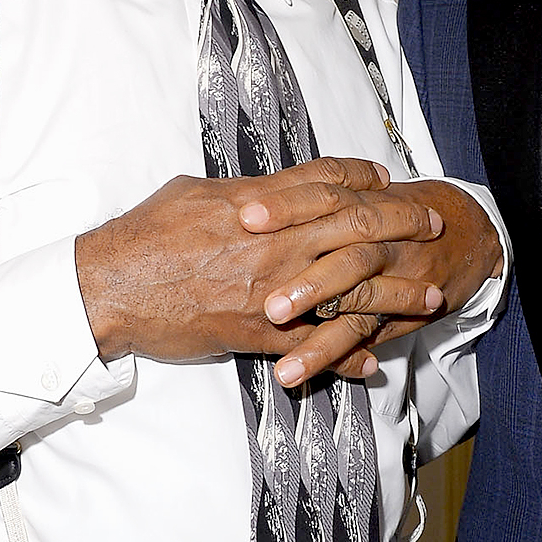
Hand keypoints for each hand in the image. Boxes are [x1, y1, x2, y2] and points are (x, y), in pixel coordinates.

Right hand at [76, 157, 449, 382]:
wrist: (110, 287)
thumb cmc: (144, 236)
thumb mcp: (192, 194)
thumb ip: (238, 195)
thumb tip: (258, 192)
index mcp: (258, 203)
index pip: (326, 182)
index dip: (364, 178)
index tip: (389, 181)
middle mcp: (274, 242)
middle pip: (354, 226)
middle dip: (401, 224)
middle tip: (432, 226)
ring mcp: (270, 289)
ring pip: (349, 289)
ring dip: (396, 294)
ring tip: (431, 298)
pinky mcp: (256, 332)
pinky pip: (313, 347)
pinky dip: (346, 356)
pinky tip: (374, 362)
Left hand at [250, 179, 503, 382]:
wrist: (469, 232)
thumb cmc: (407, 213)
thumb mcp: (368, 195)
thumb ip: (318, 201)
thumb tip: (249, 206)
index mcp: (361, 199)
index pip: (321, 193)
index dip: (286, 203)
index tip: (246, 215)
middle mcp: (377, 233)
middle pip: (338, 237)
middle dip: (298, 254)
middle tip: (261, 275)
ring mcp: (388, 270)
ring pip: (352, 284)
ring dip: (312, 302)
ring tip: (273, 320)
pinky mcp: (392, 309)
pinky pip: (355, 332)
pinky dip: (324, 352)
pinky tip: (292, 372)